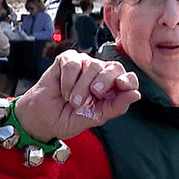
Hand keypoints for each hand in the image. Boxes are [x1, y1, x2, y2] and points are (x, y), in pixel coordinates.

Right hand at [14, 50, 140, 141]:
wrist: (42, 119)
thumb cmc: (68, 118)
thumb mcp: (94, 118)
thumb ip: (115, 107)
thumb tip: (136, 94)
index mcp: (111, 90)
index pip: (128, 78)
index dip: (128, 80)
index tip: (121, 85)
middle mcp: (100, 74)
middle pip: (114, 67)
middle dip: (103, 82)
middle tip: (92, 96)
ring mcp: (84, 65)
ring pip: (92, 65)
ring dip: (81, 87)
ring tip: (72, 100)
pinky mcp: (67, 60)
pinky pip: (74, 63)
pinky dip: (68, 80)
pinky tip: (63, 89)